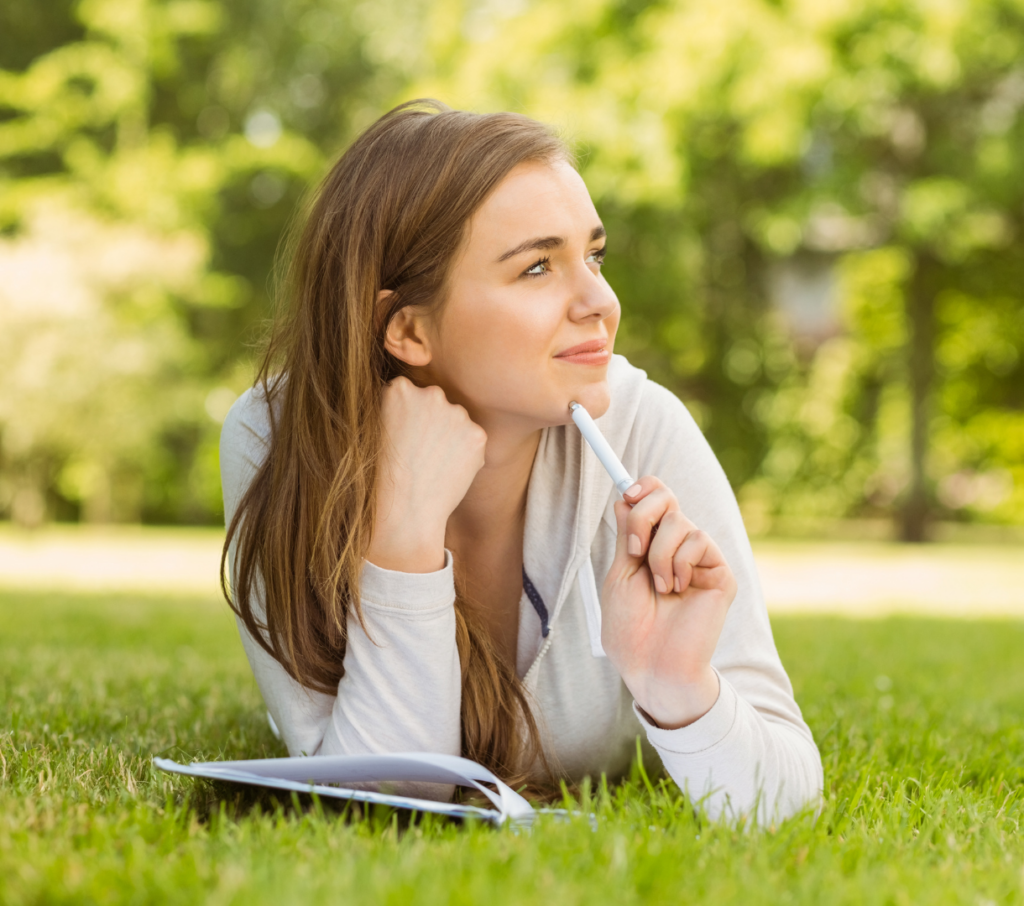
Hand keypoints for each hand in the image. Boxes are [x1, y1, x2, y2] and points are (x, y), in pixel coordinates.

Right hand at [365, 377, 486, 571]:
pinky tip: (447, 471)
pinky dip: (465, 454)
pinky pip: (472, 440)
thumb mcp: (374, 430)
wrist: (404, 512)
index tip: (401, 437)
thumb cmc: (380, 476)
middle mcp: (431, 393)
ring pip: (456, 421)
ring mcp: (457, 413)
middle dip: (430, 422)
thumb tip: (412, 404)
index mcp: (399, 388)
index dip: (405, 417)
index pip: (408, 393)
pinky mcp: (477, 435)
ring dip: (449, 437)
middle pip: (434, 403)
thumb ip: (394, 408)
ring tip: (431, 465)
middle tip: (418, 453)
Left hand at [600, 476, 736, 728]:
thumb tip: (625, 496)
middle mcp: (677, 546)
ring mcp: (700, 559)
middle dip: (645, 515)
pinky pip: (699, 540)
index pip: (654, 498)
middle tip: (635, 549)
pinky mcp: (720, 572)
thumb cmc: (631, 628)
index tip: (626, 494)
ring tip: (659, 588)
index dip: (643, 488)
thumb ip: (628, 535)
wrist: (652, 663)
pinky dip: (678, 563)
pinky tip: (677, 590)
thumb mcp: (620, 573)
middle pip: (666, 496)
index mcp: (652, 545)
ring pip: (679, 521)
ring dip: (658, 553)